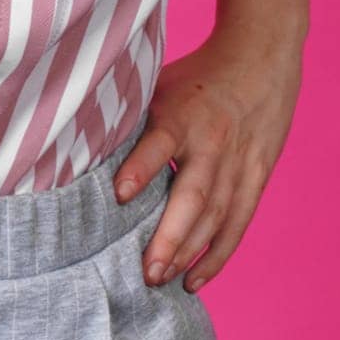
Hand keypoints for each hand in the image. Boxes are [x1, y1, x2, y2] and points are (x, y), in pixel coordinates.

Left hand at [112, 26, 305, 293]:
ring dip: (189, 254)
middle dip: (169, 236)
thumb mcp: (159, 82)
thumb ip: (131, 115)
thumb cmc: (196, 76)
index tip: (119, 194)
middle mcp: (211, 143)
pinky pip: (237, 224)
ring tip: (161, 280)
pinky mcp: (256, 179)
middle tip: (146, 271)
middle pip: (192, 195)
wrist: (260, 60)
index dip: (140, 168)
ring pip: (215, 217)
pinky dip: (217, 256)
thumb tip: (80, 142)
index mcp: (181, 115)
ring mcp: (238, 164)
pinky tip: (195, 280)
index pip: (159, 144)